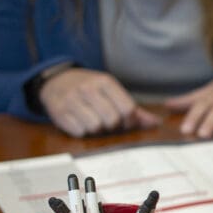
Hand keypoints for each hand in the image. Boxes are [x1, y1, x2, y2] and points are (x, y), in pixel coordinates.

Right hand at [39, 68, 161, 136]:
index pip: (128, 108)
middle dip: (113, 126)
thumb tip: (156, 123)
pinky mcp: (58, 111)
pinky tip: (80, 123)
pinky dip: (82, 131)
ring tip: (94, 122)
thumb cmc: (91, 90)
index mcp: (105, 82)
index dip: (130, 121)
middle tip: (108, 123)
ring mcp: (71, 99)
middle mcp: (87, 88)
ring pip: (95, 127)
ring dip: (97, 130)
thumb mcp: (112, 92)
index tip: (125, 121)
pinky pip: (79, 131)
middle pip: (112, 120)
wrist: (56, 81)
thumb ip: (134, 110)